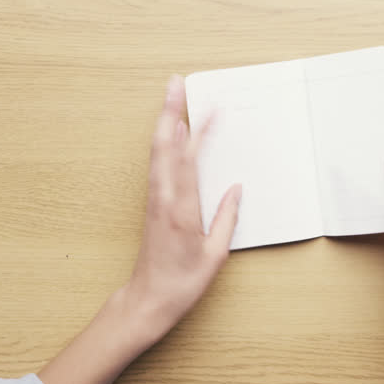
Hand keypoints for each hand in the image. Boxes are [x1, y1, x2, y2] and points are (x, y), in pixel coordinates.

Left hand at [38, 76, 241, 383]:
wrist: (147, 300)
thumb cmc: (182, 283)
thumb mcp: (214, 255)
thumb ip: (226, 218)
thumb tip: (236, 189)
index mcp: (182, 210)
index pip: (190, 161)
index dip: (199, 131)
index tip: (211, 109)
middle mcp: (164, 199)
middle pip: (165, 146)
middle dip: (170, 112)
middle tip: (176, 83)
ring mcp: (154, 199)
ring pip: (157, 152)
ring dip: (164, 121)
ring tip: (170, 97)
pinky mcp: (152, 203)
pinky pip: (156, 164)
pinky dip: (162, 142)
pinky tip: (167, 131)